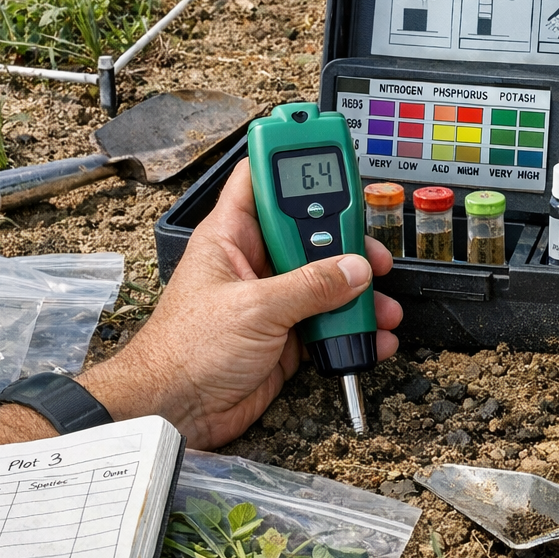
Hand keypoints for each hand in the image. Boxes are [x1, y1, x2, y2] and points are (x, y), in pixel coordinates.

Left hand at [81, 160, 402, 448]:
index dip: (288, 158)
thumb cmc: (184, 353)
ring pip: (326, 281)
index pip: (260, 180)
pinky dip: (355, 329)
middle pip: (309, 233)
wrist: (176, 412)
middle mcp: (253, 263)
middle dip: (346, 241)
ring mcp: (272, 300)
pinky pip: (329, 323)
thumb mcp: (253, 309)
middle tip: (372, 251)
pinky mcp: (286, 336)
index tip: (321, 145)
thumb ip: (308, 287)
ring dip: (359, 292)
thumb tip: (351, 270)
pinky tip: (375, 336)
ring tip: (382, 302)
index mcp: (231, 237)